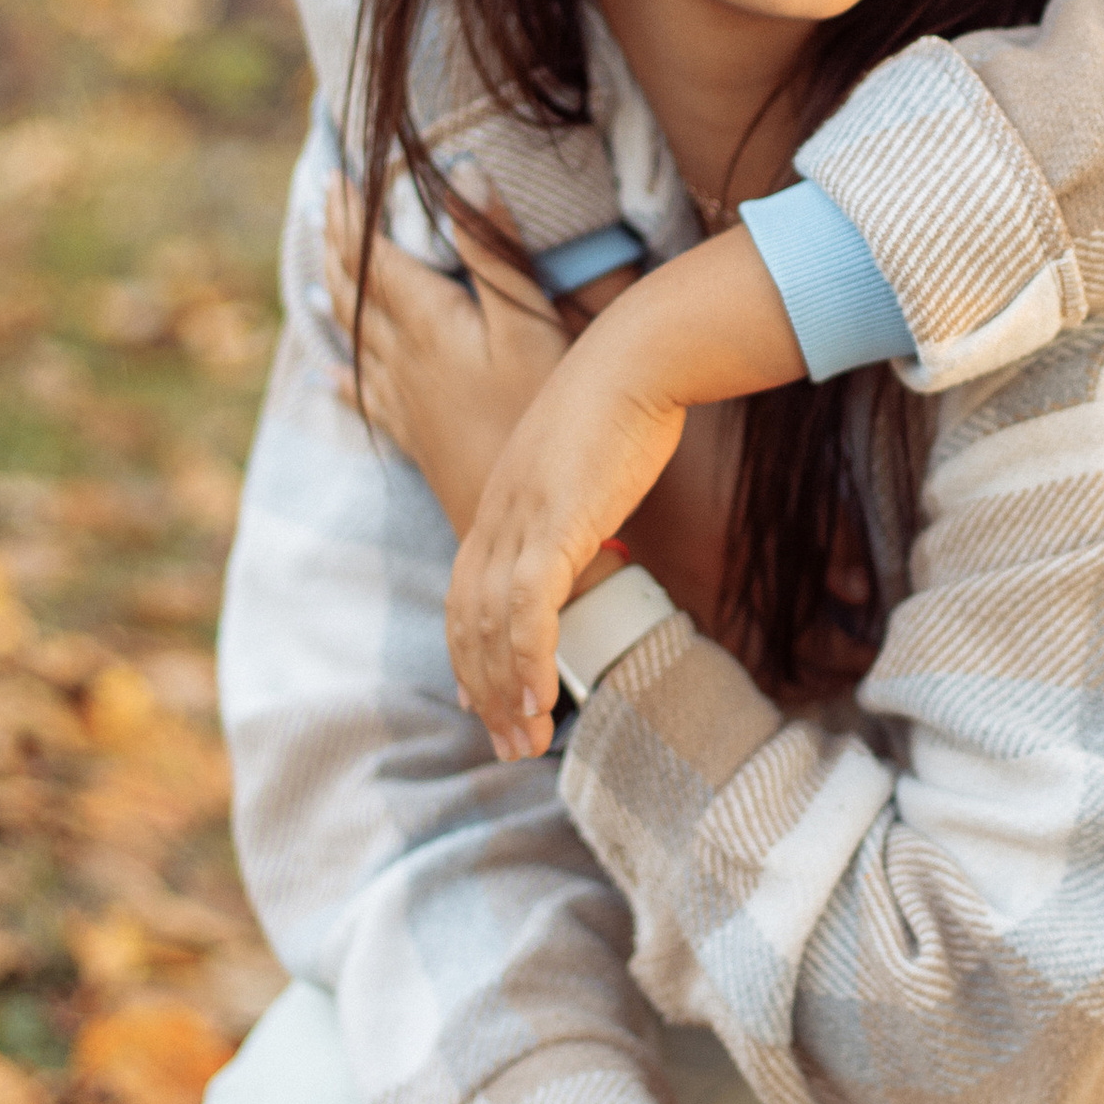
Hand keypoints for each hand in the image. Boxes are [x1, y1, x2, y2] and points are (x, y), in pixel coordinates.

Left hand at [322, 182, 565, 537]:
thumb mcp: (527, 320)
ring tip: (318, 270)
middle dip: (336, 242)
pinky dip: (343, 376)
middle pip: (356, 290)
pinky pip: (364, 395)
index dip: (351, 215)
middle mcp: (403, 357)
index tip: (333, 177)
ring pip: (354, 337)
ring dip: (336, 296)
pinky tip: (327, 376)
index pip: (375, 255)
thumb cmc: (539, 409)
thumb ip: (492, 249)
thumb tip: (464, 172)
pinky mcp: (414, 435)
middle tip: (321, 203)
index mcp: (427, 321)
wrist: (527, 515)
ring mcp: (403, 399)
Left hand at [447, 349, 688, 756]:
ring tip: (527, 742)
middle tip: (509, 745)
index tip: (482, 703)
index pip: (465, 597)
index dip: (468, 656)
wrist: (638, 358)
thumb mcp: (583, 467)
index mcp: (499, 505)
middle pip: (470, 624)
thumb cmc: (623, 405)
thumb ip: (573, 507)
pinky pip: (530, 610)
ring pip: (494, 628)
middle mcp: (495, 517)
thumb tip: (591, 538)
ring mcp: (518, 522)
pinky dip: (530, 660)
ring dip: (506, 693)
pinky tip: (544, 700)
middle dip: (484, 693)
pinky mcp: (552, 525)